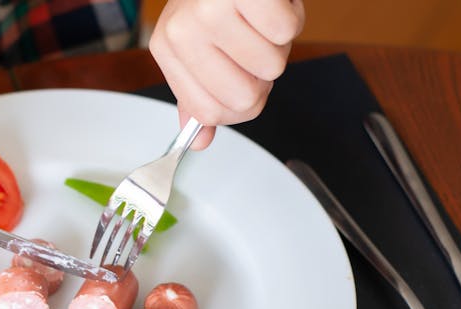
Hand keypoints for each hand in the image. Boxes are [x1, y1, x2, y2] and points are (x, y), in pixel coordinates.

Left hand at [149, 0, 304, 149]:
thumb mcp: (198, 41)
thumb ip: (199, 92)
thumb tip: (201, 142)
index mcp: (168, 47)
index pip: (211, 113)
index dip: (242, 104)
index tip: (243, 78)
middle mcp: (183, 31)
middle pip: (246, 98)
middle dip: (263, 75)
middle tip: (254, 41)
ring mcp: (211, 12)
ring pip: (272, 66)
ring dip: (278, 43)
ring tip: (260, 16)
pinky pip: (287, 32)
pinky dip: (292, 15)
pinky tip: (272, 1)